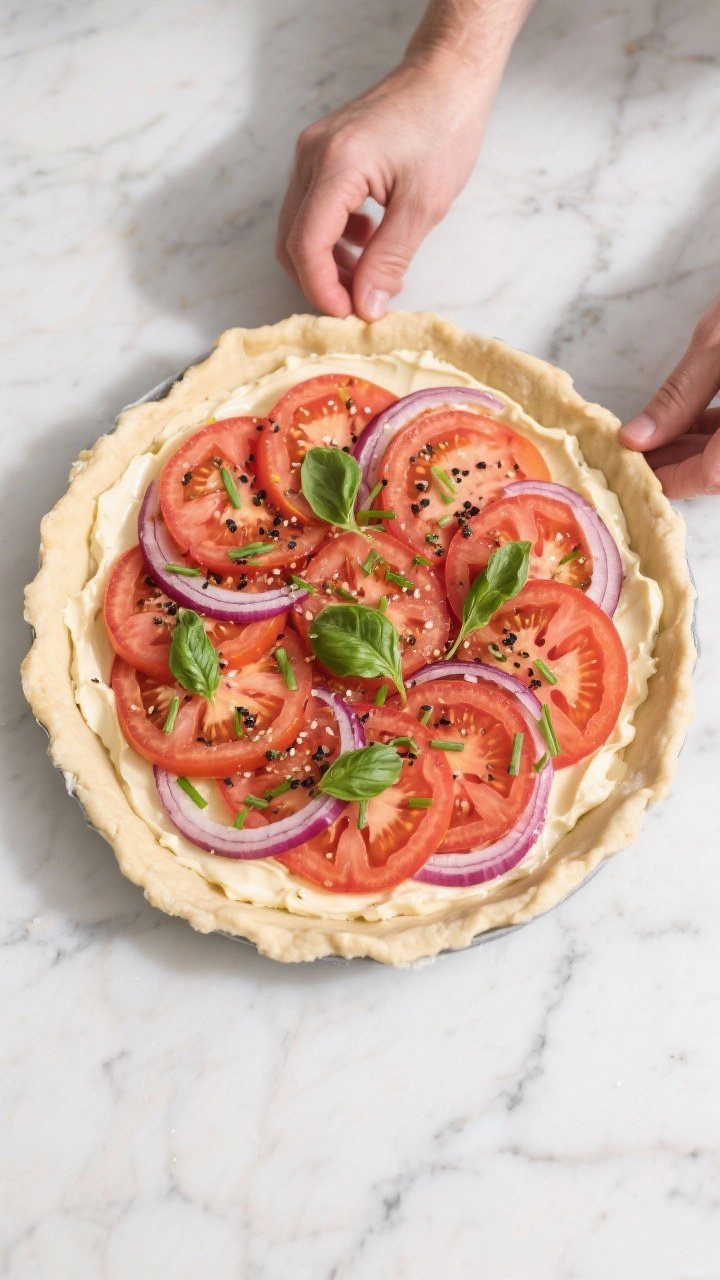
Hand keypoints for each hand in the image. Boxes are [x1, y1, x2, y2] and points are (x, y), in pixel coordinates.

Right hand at [276, 54, 491, 321]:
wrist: (446, 76)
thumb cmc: (444, 128)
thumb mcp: (423, 205)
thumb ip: (389, 260)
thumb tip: (366, 308)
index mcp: (337, 165)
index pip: (306, 245)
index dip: (322, 290)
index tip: (350, 315)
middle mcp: (312, 156)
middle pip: (292, 241)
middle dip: (320, 282)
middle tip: (358, 305)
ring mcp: (312, 152)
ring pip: (299, 228)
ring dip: (327, 263)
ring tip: (371, 278)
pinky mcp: (321, 154)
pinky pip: (312, 209)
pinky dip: (333, 238)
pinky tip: (369, 242)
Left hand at [620, 302, 719, 496]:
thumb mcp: (718, 344)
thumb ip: (678, 397)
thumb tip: (638, 436)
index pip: (712, 474)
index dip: (670, 478)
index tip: (636, 470)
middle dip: (681, 465)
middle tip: (641, 454)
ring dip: (700, 451)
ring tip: (659, 437)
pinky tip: (692, 421)